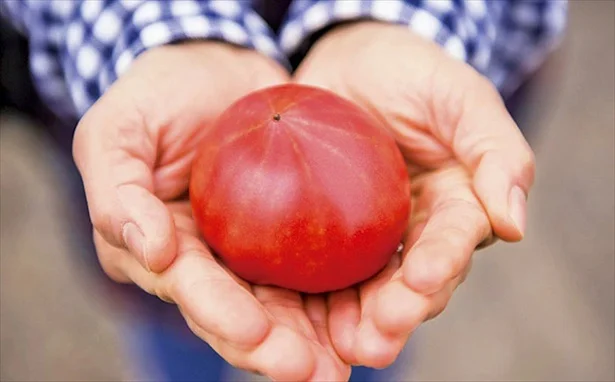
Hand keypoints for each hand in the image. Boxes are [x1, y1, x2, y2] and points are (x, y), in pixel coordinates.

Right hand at [74, 42, 348, 379]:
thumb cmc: (157, 94)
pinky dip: (342, 292)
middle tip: (316, 373)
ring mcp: (250, 251)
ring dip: (316, 338)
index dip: (220, 316)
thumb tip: (151, 252)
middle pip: (241, 314)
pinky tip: (373, 311)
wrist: (213, 66)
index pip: (190, 290)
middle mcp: (207, 263)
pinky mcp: (289, 232)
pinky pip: (317, 265)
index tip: (257, 335)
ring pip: (285, 304)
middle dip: (276, 349)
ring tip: (351, 362)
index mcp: (160, 250)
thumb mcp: (116, 131)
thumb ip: (118, 193)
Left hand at [294, 22, 535, 366]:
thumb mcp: (460, 97)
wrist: (350, 62)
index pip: (454, 241)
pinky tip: (295, 318)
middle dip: (399, 311)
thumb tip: (515, 223)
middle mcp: (416, 232)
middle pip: (413, 282)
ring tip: (342, 345)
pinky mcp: (328, 234)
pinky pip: (321, 269)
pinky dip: (313, 297)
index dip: (441, 262)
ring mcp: (370, 237)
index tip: (421, 279)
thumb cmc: (411, 72)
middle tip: (377, 336)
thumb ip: (495, 152)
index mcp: (456, 205)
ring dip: (357, 322)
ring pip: (368, 289)